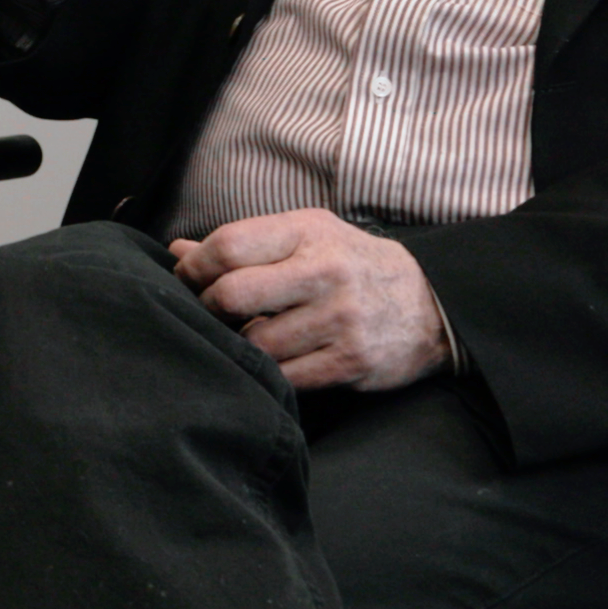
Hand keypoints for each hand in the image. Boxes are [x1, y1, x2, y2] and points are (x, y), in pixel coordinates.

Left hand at [168, 209, 449, 391]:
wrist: (430, 306)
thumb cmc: (351, 266)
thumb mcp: (305, 238)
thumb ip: (244, 245)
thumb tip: (177, 252)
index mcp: (308, 232)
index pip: (228, 246)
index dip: (193, 268)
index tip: (187, 280)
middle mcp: (324, 272)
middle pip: (232, 295)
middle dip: (209, 310)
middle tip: (210, 315)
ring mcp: (340, 319)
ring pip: (256, 343)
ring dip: (242, 346)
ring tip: (250, 337)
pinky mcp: (350, 362)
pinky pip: (286, 377)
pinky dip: (272, 373)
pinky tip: (277, 361)